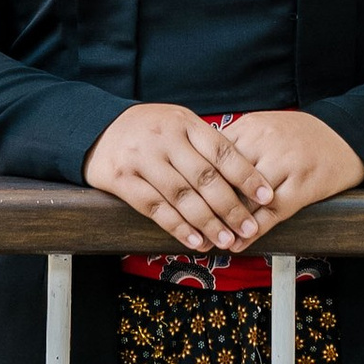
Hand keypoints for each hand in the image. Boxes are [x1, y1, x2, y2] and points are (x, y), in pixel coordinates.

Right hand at [83, 103, 278, 253]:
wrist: (97, 128)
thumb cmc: (149, 130)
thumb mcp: (178, 123)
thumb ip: (205, 144)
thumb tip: (246, 175)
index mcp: (184, 122)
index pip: (222, 151)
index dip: (246, 175)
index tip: (266, 196)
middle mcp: (165, 138)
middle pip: (205, 178)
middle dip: (231, 207)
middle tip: (250, 228)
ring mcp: (142, 159)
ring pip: (182, 196)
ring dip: (208, 223)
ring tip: (227, 240)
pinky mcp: (122, 179)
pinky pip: (155, 208)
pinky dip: (178, 227)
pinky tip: (195, 240)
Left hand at [199, 109, 363, 242]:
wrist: (345, 135)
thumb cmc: (299, 135)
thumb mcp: (264, 126)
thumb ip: (235, 143)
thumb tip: (200, 166)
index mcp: (251, 126)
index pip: (212, 156)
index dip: (194, 180)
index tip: (178, 198)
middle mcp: (265, 142)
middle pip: (226, 178)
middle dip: (205, 203)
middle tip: (186, 224)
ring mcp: (285, 164)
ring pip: (247, 198)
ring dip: (226, 222)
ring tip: (209, 239)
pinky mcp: (302, 186)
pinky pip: (272, 213)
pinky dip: (253, 230)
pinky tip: (239, 242)